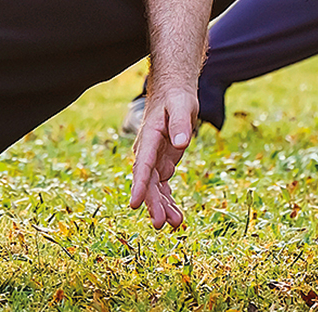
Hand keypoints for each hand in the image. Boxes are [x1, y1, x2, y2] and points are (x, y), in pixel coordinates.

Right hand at [127, 83, 196, 229]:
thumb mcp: (182, 105)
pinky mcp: (163, 162)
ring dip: (162, 206)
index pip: (142, 165)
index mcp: (149, 138)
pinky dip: (168, 200)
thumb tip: (180, 144)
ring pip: (155, 187)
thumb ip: (180, 124)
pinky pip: (163, 185)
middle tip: (160, 224)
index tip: (135, 204)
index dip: (139, 185)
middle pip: (148, 181)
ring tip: (174, 225)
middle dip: (152, 203)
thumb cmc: (177, 97)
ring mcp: (155, 158)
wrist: (173, 92)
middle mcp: (148, 151)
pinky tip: (175, 216)